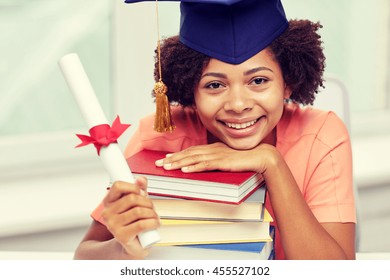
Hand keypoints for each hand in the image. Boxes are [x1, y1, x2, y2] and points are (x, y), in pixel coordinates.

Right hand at [101, 177, 159, 258]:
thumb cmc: (133, 222)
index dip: (133, 187)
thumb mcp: (137, 203)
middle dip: (147, 202)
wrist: (132, 245)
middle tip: (151, 207)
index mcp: (109, 202)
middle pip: (132, 198)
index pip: (118, 185)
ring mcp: (113, 225)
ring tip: (154, 217)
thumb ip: (139, 190)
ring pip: (139, 211)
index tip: (141, 192)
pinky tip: (155, 223)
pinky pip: (142, 224)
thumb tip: (141, 179)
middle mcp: (107, 213)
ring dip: (152, 213)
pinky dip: (153, 222)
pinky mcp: (121, 236)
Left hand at [155, 142, 278, 173]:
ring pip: (193, 158)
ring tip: (166, 167)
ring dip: (178, 162)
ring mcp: (217, 155)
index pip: (192, 151)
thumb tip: (206, 167)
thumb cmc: (246, 159)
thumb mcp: (228, 159)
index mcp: (214, 148)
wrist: (261, 157)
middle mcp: (213, 149)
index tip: (167, 157)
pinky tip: (184, 170)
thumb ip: (217, 161)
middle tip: (159, 163)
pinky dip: (193, 167)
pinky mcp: (222, 162)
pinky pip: (205, 165)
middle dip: (172, 158)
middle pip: (189, 154)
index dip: (178, 154)